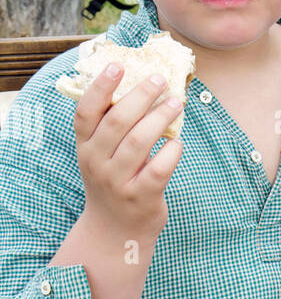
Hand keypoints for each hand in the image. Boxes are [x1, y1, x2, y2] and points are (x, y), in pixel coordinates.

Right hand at [73, 64, 183, 244]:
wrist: (115, 232)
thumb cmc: (113, 182)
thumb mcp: (101, 156)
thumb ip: (112, 127)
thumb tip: (140, 85)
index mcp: (85, 147)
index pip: (86, 113)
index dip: (100, 87)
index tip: (117, 66)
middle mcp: (97, 163)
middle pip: (117, 121)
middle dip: (140, 96)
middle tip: (159, 79)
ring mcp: (118, 181)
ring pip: (140, 142)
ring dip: (160, 118)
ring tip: (175, 103)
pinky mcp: (141, 197)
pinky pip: (159, 168)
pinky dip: (171, 151)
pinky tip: (178, 142)